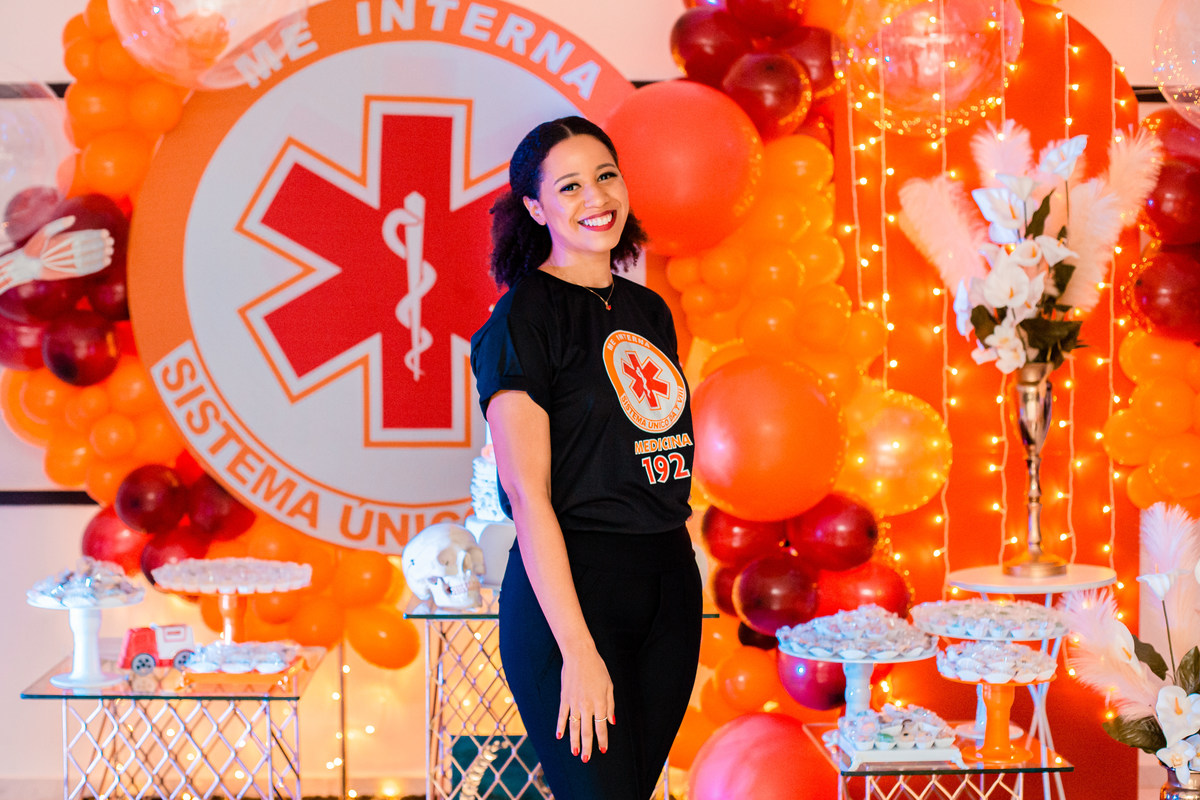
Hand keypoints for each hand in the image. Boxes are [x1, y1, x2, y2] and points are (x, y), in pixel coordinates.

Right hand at [556, 645, 614, 761]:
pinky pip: (562, 716)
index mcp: (600, 703)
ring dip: (574, 741)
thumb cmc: (597, 668)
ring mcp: (574, 703)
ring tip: (575, 752)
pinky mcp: (564, 698)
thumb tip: (612, 721)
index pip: (601, 727)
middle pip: (587, 731)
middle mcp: (587, 706)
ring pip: (573, 727)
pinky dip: (561, 726)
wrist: (579, 655)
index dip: (602, 739)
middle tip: (586, 759)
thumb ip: (610, 705)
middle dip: (588, 746)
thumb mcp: (609, 685)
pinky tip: (560, 736)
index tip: (603, 749)